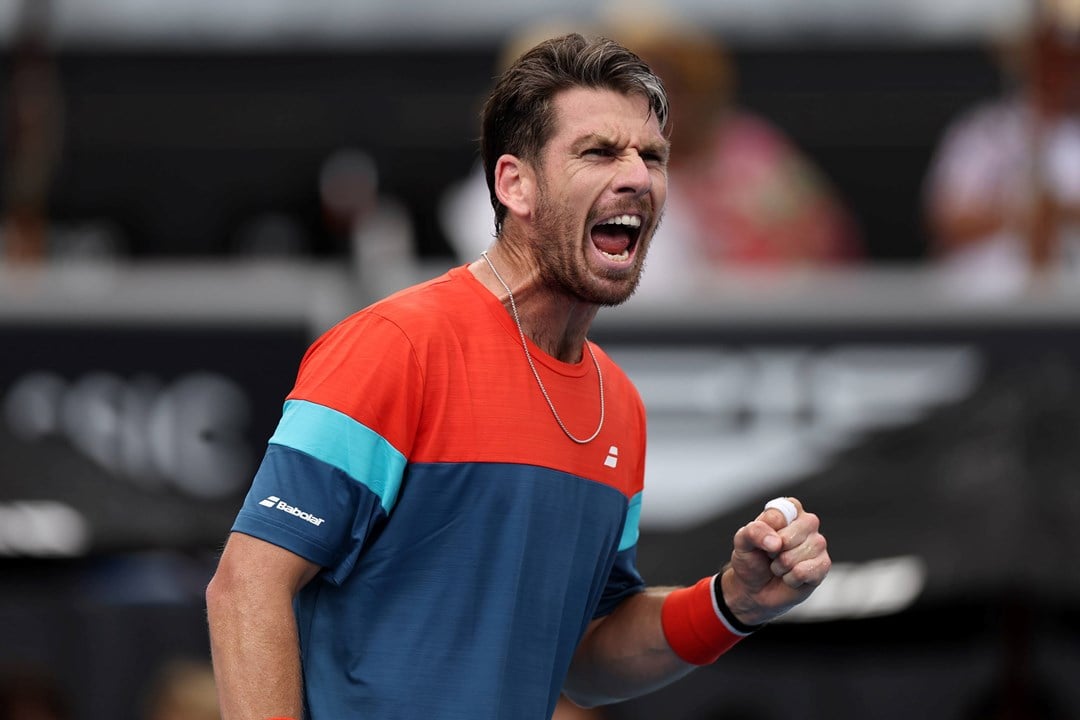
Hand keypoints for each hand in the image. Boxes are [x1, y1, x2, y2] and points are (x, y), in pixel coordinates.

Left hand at [721, 496, 829, 626]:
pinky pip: (805, 571)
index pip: (779, 514)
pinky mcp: (823, 565)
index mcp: (788, 510)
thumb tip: (776, 542)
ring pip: (798, 555)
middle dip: (774, 552)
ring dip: (782, 567)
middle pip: (789, 537)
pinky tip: (790, 577)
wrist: (755, 589)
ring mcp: (818, 544)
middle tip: (771, 555)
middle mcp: (807, 523)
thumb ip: (754, 532)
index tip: (763, 539)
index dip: (767, 530)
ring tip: (780, 566)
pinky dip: (791, 579)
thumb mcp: (742, 541)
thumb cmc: (751, 559)